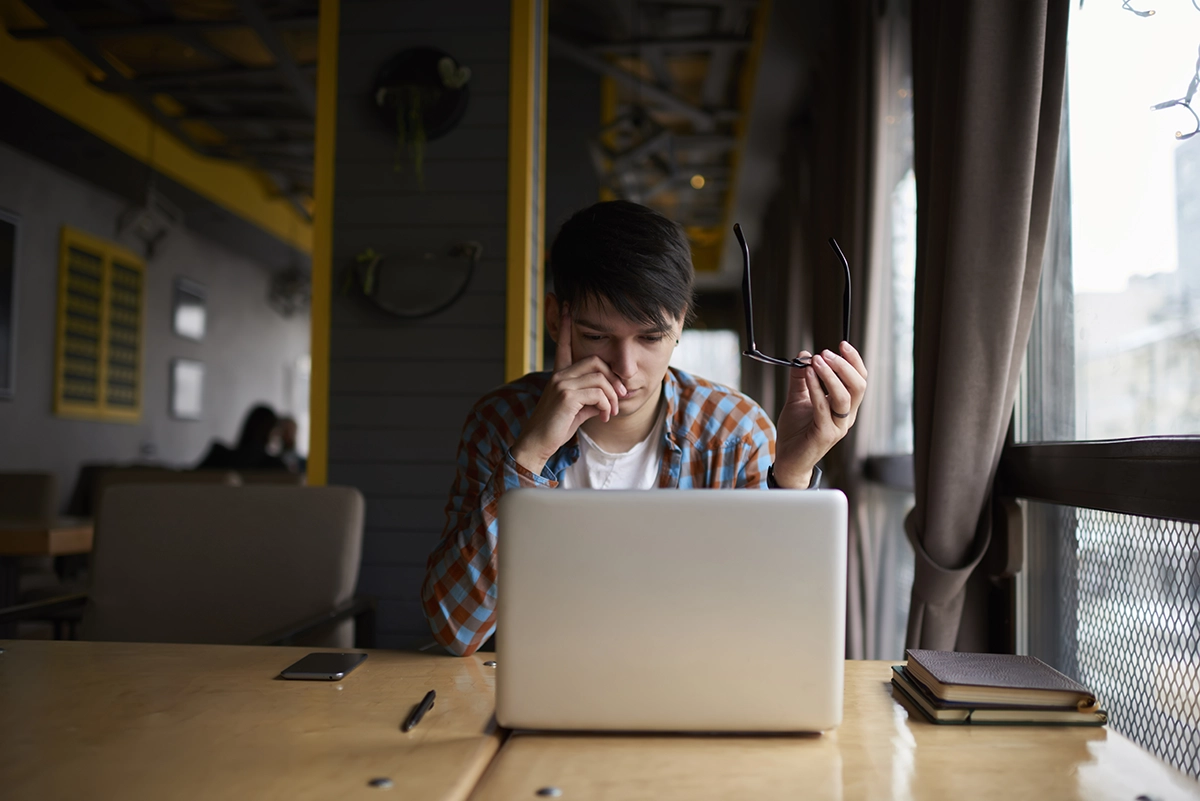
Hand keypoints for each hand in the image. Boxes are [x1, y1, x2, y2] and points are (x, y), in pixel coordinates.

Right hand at [510, 303, 628, 474]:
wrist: (537, 444)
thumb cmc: (556, 428)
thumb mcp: (577, 410)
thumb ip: (591, 398)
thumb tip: (609, 398)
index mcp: (559, 375)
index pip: (565, 345)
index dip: (566, 325)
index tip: (566, 305)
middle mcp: (559, 375)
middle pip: (596, 361)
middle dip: (614, 378)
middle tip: (622, 395)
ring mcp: (561, 384)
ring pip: (600, 378)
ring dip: (613, 397)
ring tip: (612, 412)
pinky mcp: (566, 396)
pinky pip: (598, 393)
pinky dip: (607, 406)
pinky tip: (604, 417)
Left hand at [773, 342, 867, 487]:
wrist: (788, 459)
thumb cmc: (796, 431)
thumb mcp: (798, 398)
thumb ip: (801, 378)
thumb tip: (803, 355)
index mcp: (845, 407)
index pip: (859, 380)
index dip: (854, 361)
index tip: (842, 344)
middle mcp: (846, 416)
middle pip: (858, 386)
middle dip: (844, 365)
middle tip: (826, 353)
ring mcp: (838, 426)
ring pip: (845, 396)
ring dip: (831, 375)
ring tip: (816, 360)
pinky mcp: (825, 435)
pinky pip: (824, 408)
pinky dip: (816, 388)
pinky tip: (807, 374)